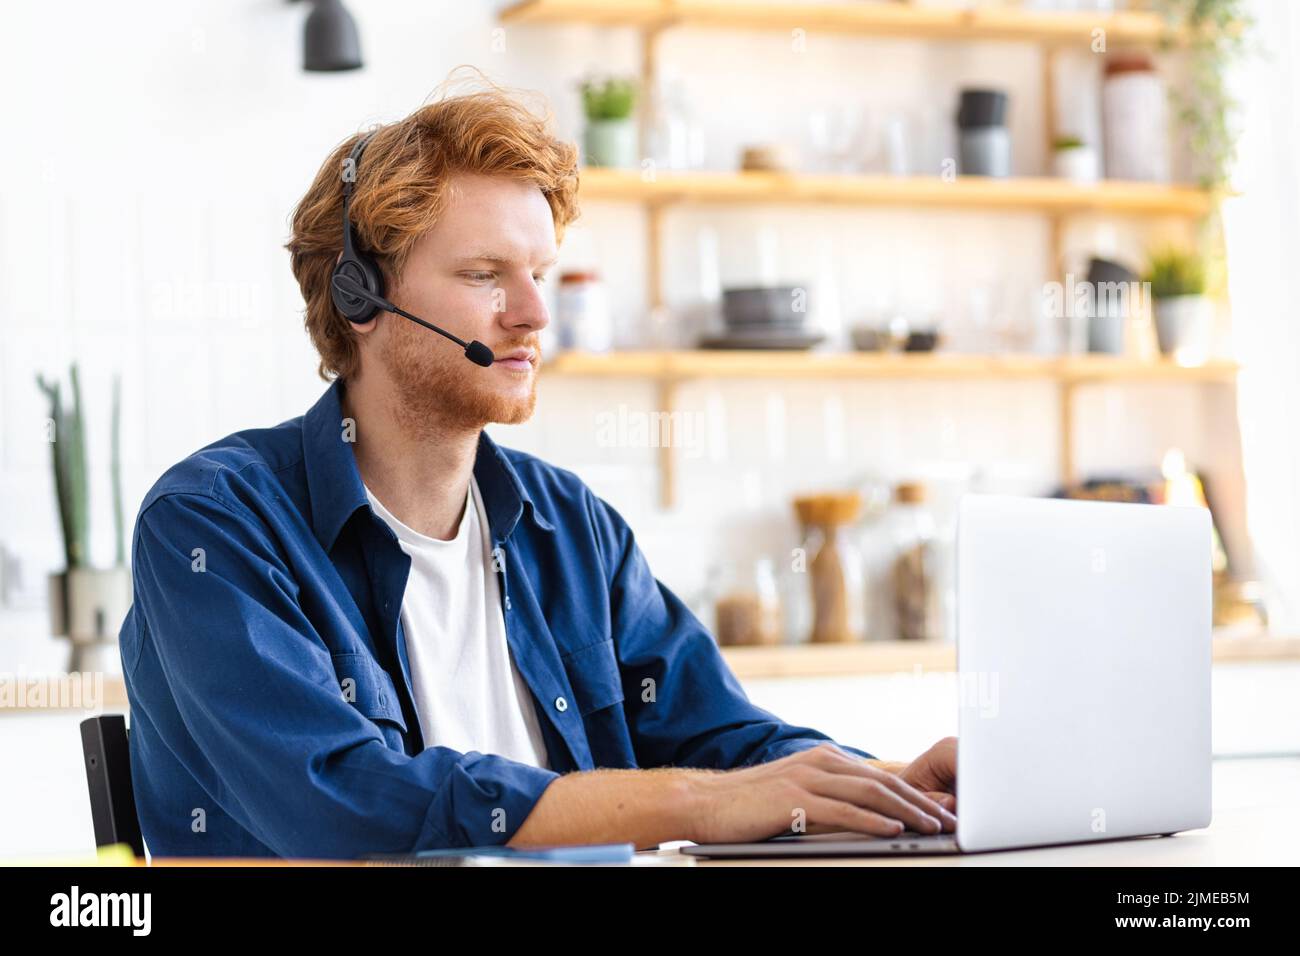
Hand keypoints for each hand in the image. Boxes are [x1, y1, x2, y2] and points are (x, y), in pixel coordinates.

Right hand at [685, 742, 958, 844]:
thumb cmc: (751, 804)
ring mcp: (808, 777)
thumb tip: (872, 816)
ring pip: (870, 793)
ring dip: (906, 811)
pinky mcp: (795, 798)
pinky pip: (843, 810)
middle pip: (883, 781)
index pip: (881, 776)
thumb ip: (832, 798)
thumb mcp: (799, 794)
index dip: (916, 793)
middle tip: (949, 819)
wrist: (707, 802)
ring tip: (931, 826)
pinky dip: (873, 819)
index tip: (941, 809)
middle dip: (921, 802)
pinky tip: (893, 830)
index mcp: (824, 758)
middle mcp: (820, 761)